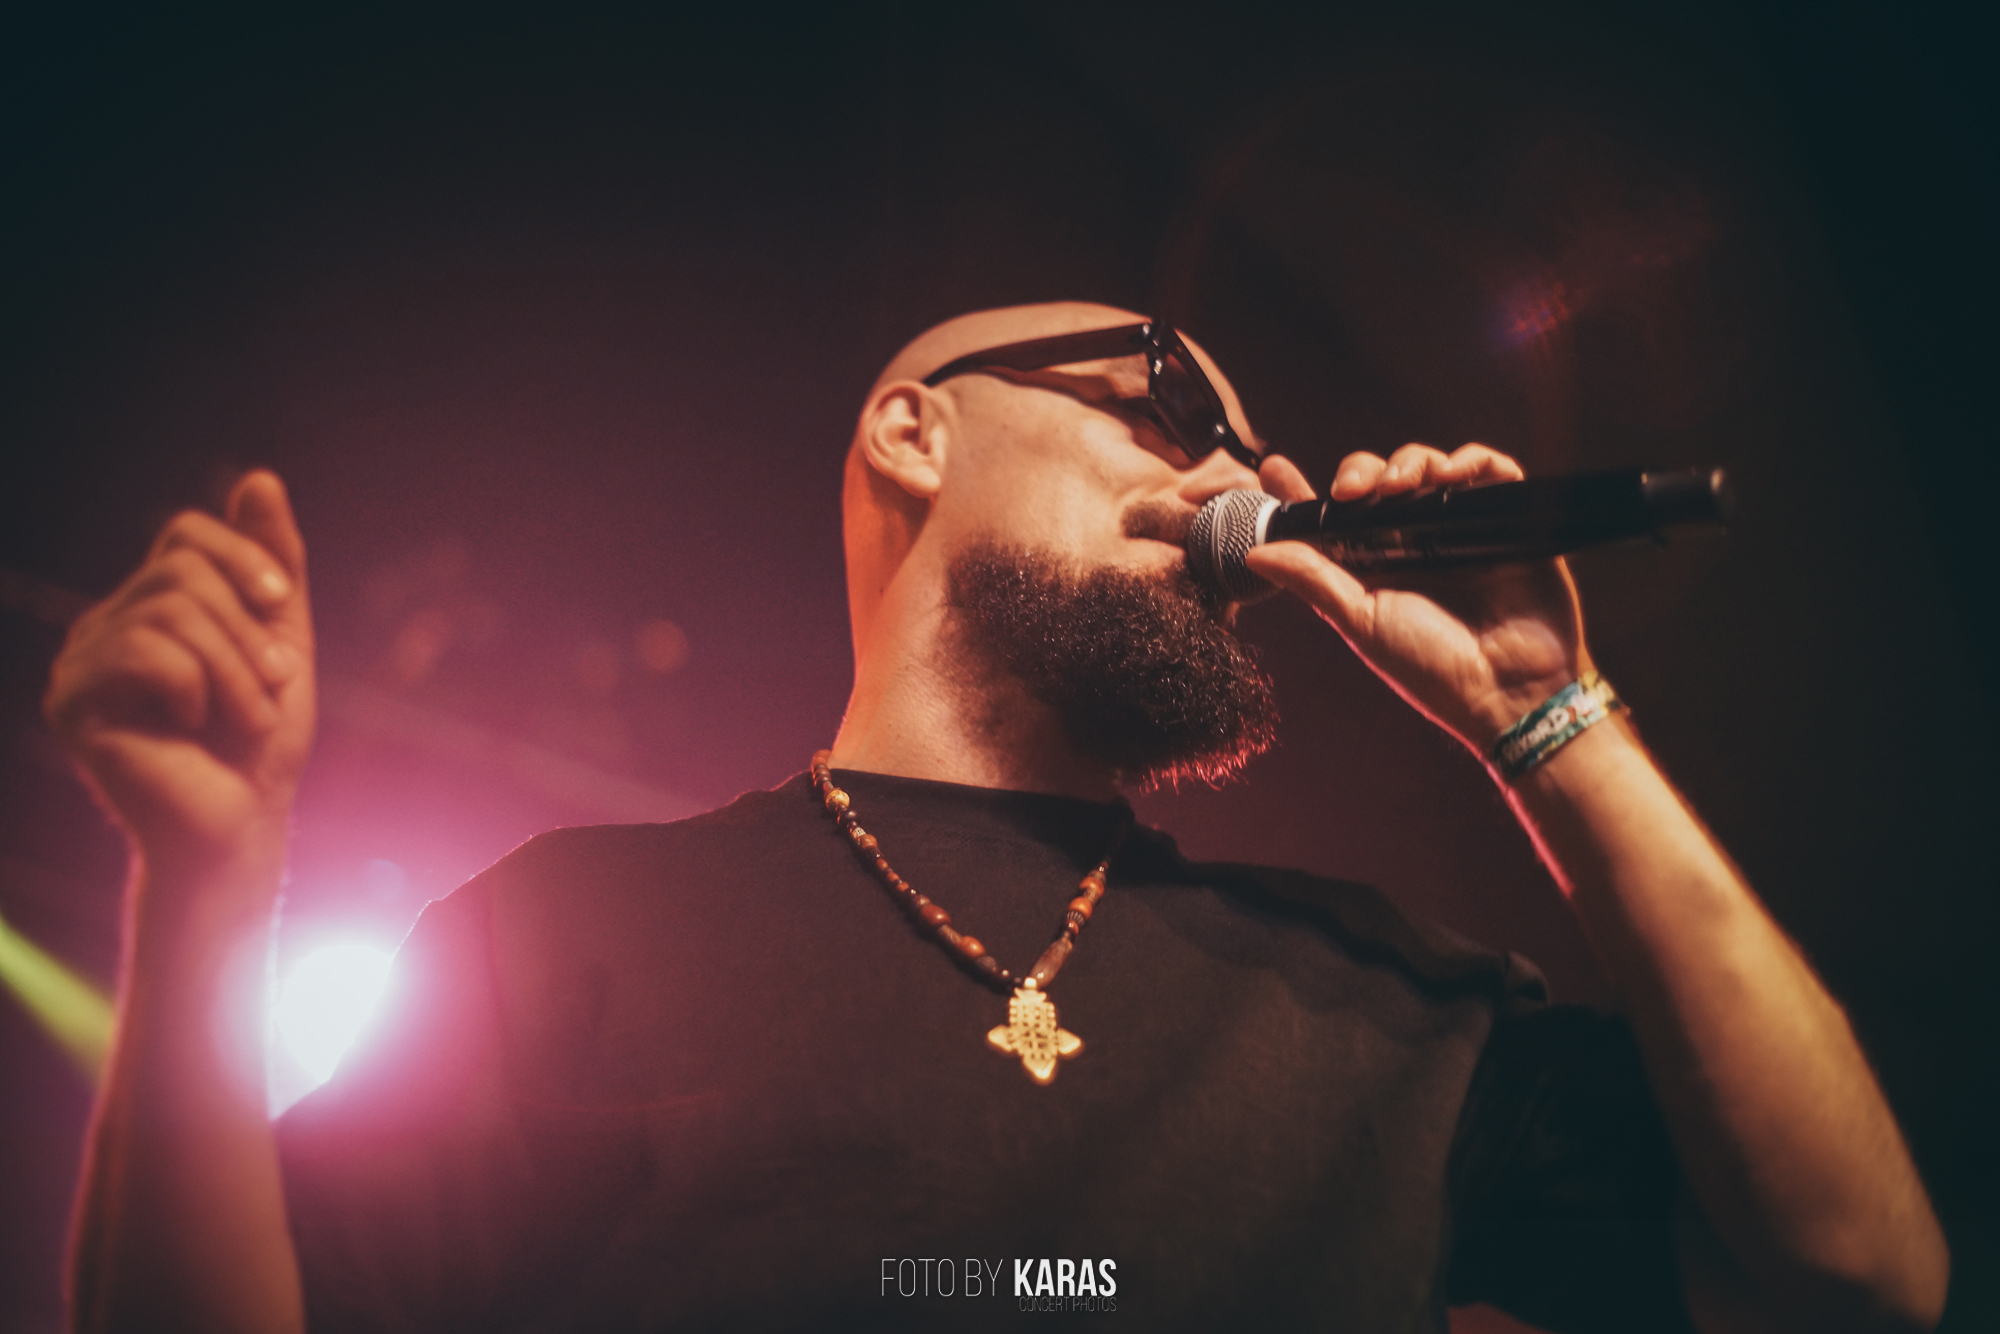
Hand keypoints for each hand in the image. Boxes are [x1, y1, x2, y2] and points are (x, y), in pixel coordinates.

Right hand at [45, 471, 314, 893]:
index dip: (242, 557)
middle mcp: (104, 626)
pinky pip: (146, 651)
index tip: (281, 603)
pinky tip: (196, 727)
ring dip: (234, 668)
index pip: (185, 534)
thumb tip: (259, 477)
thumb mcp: (281, 638)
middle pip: (181, 569)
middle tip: (269, 685)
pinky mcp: (72, 703)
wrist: (241, 826)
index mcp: (149, 608)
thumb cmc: (261, 744)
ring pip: (169, 609)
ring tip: (247, 717)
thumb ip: (273, 564)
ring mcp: (80, 663)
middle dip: (247, 629)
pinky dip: (199, 688)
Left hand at [1246, 444, 1586, 753]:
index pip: (1334, 517)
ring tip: (1403, 484)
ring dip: (1411, 462)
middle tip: (1353, 490)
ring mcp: (1460, 530)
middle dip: (1364, 470)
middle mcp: (1415, 542)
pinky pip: (1492, 474)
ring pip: (1430, 468)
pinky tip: (1454, 474)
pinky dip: (1473, 462)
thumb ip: (1314, 582)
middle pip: (1381, 480)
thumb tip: (1254, 552)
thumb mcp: (1363, 622)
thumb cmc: (1434, 669)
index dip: (1303, 490)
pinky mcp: (1507, 523)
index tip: (1273, 467)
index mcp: (1375, 565)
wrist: (1510, 694)